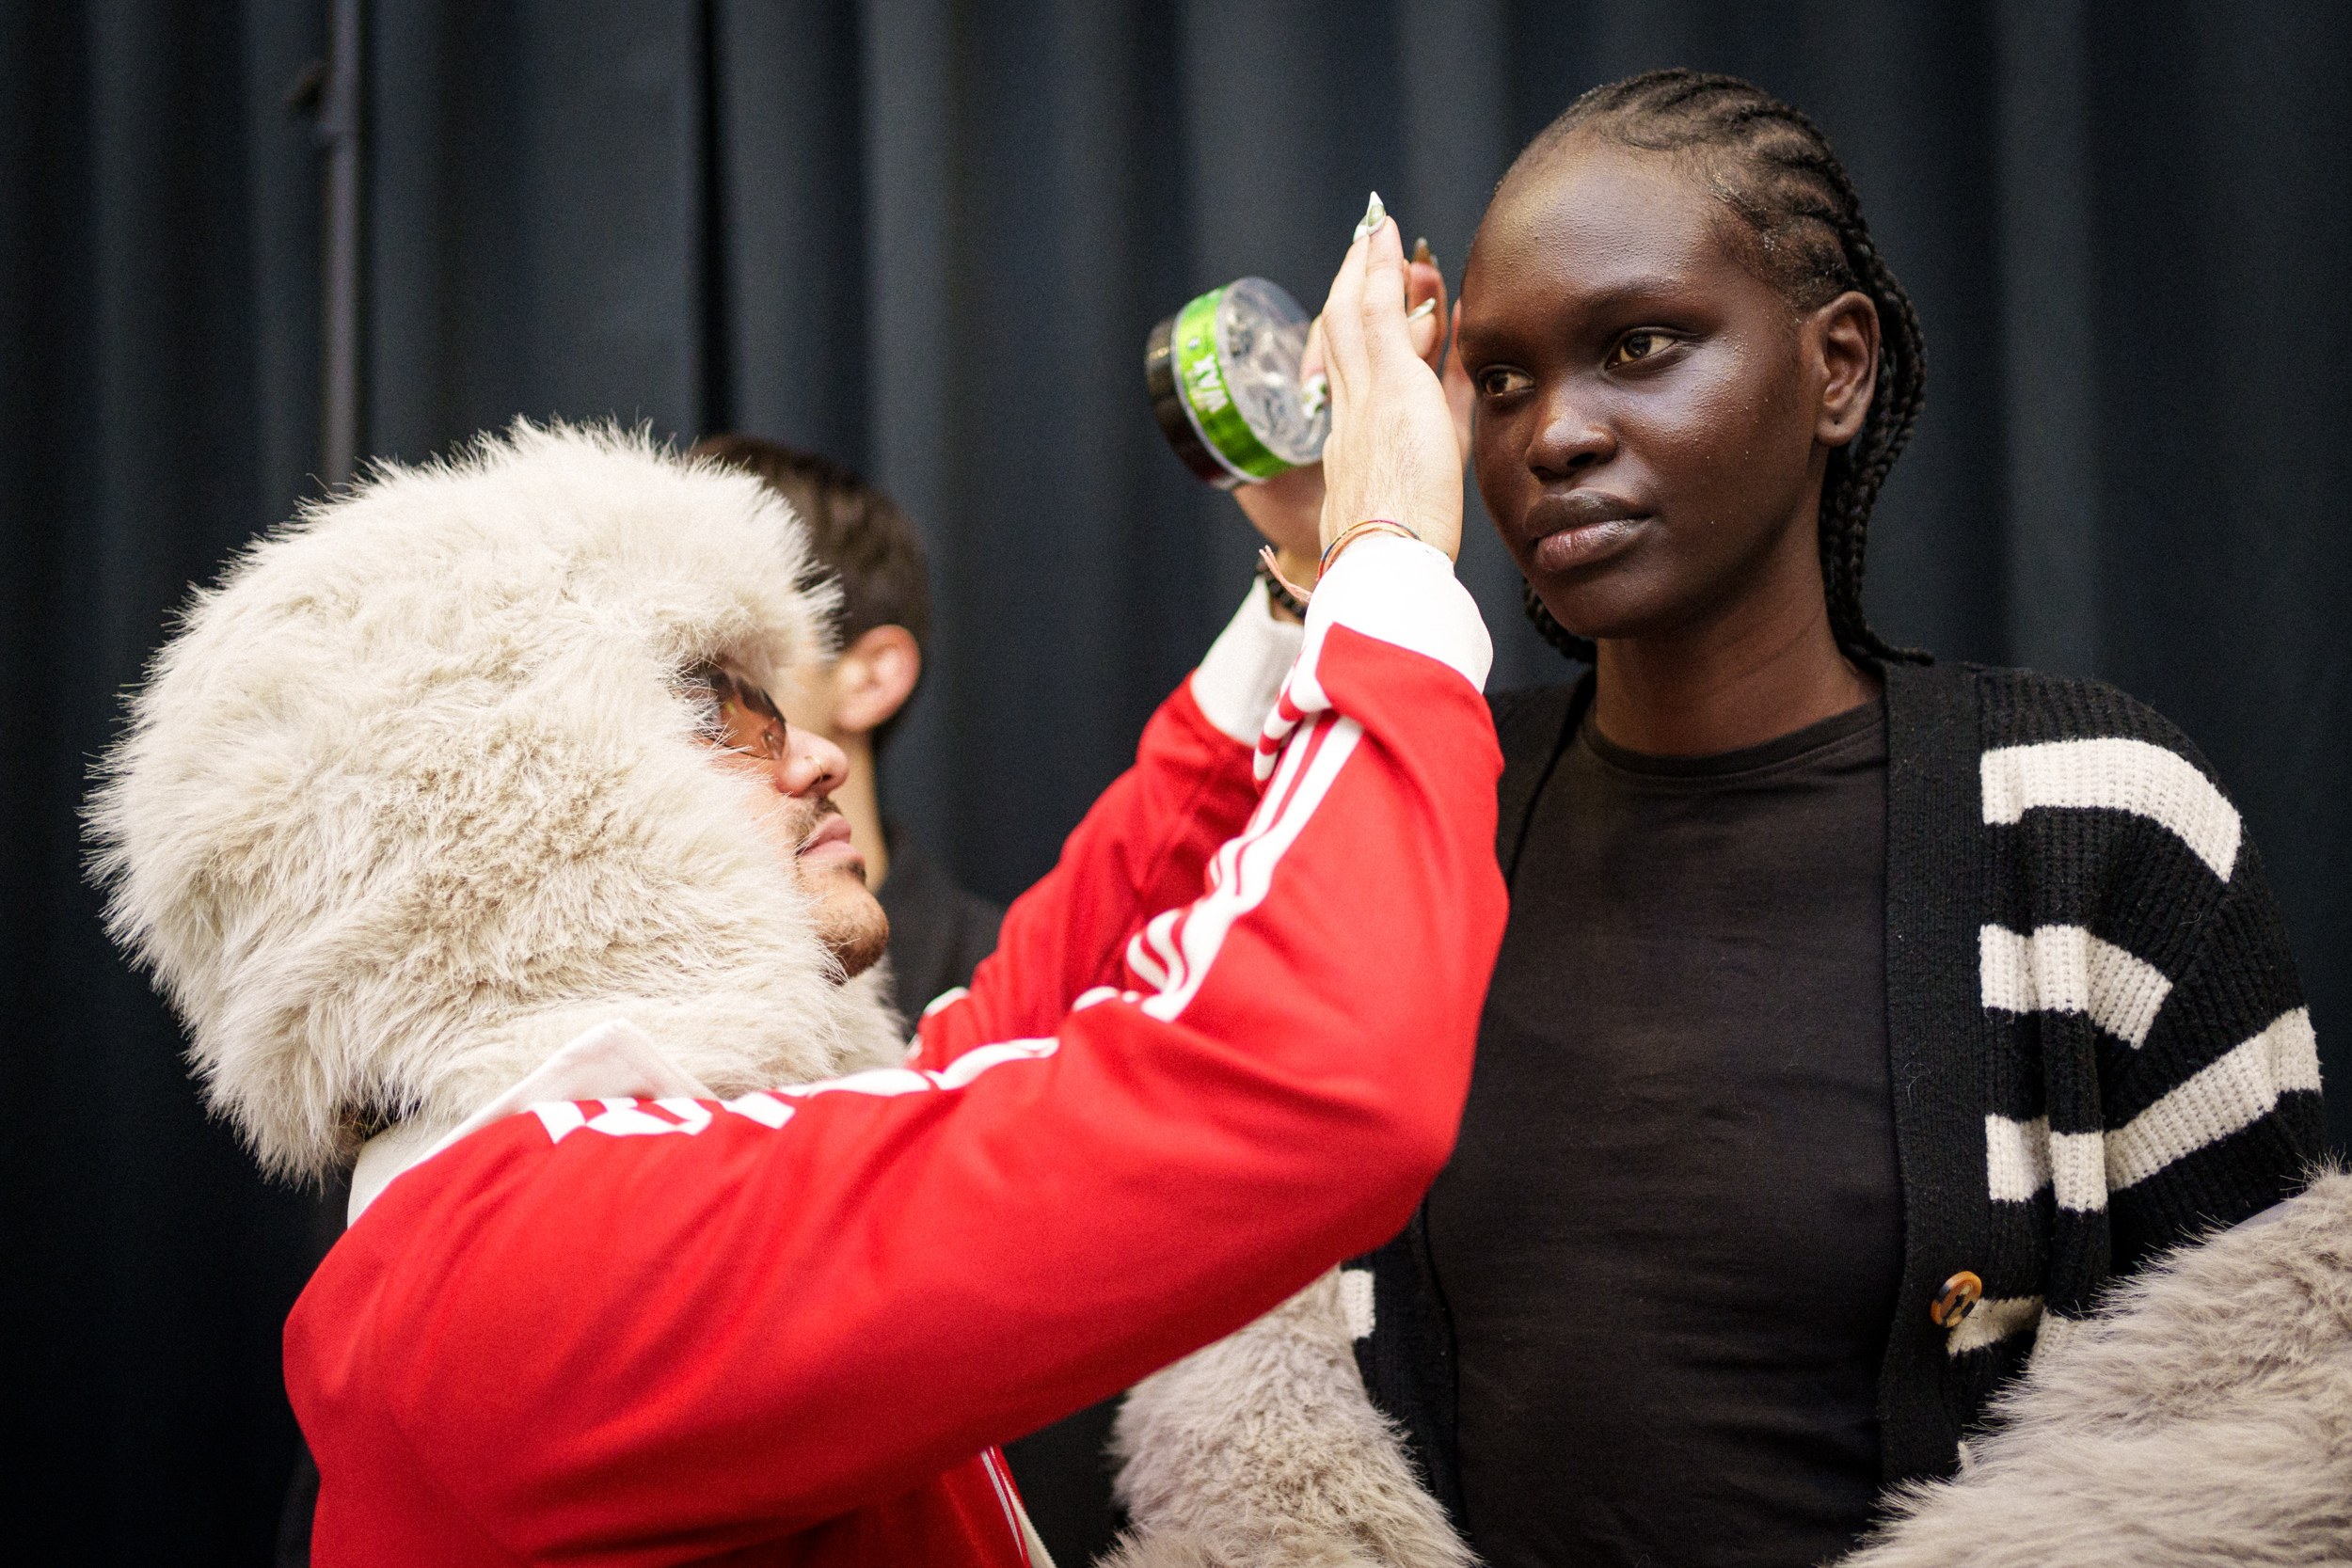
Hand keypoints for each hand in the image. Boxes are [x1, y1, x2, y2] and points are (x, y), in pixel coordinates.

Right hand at [1314, 206, 1464, 561]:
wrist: (1385, 566)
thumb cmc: (1402, 562)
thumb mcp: (1422, 512)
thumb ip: (1435, 472)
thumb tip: (1452, 436)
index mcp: (1354, 457)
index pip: (1357, 387)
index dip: (1364, 347)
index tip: (1381, 319)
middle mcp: (1348, 422)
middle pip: (1341, 342)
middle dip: (1352, 294)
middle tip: (1363, 253)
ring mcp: (1364, 401)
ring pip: (1352, 319)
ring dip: (1363, 269)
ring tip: (1374, 230)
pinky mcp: (1388, 387)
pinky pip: (1376, 313)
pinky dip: (1379, 270)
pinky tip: (1386, 236)